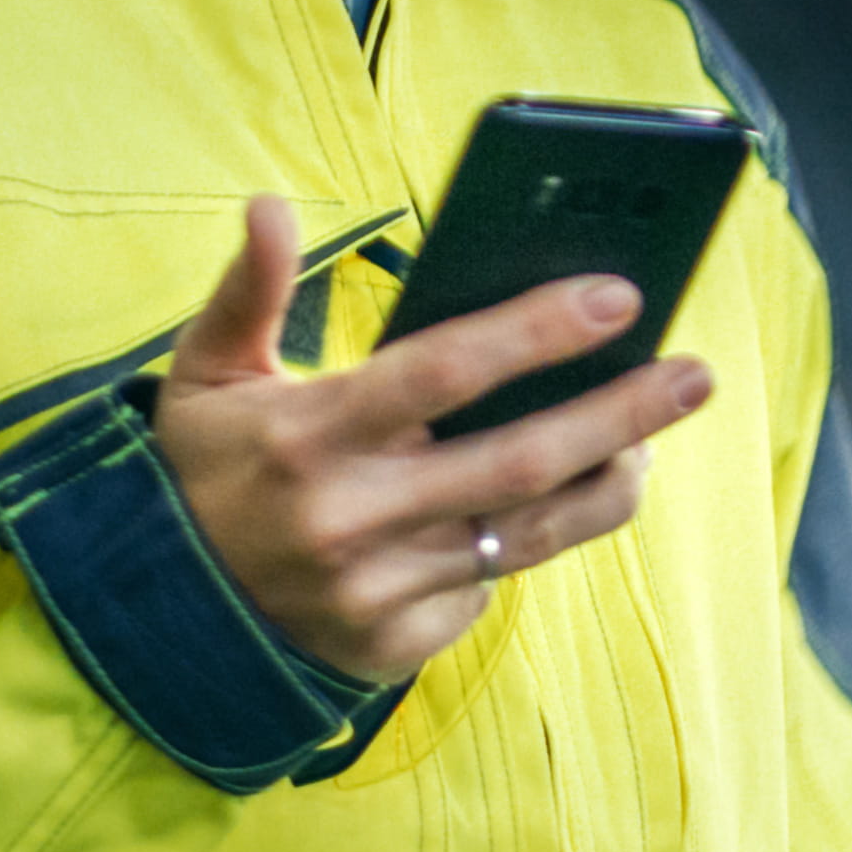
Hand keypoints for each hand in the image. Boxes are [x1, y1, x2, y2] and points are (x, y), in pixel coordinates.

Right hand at [149, 193, 713, 685]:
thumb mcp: (204, 374)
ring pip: (527, 536)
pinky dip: (521, 545)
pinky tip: (544, 507)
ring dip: (606, 484)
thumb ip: (246, 289)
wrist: (156, 615)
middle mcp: (350, 517)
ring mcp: (376, 590)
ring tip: (651, 441)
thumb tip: (269, 205)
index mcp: (307, 434)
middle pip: (519, 461)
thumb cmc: (200, 469)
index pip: (445, 371)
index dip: (539, 332)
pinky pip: (486, 588)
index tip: (620, 295)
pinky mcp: (392, 646)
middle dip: (622, 413)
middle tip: (695, 375)